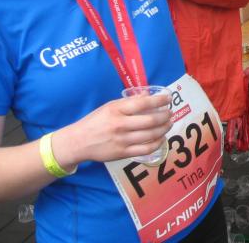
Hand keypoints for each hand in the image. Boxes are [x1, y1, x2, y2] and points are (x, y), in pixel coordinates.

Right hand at [56, 94, 171, 165]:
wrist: (78, 142)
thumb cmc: (95, 121)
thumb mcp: (109, 106)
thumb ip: (129, 102)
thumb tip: (148, 95)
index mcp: (116, 110)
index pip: (143, 103)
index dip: (159, 100)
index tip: (168, 98)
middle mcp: (120, 125)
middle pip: (150, 120)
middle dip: (165, 116)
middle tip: (170, 113)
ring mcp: (122, 140)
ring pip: (150, 135)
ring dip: (164, 128)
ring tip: (168, 124)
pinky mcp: (122, 153)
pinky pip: (146, 149)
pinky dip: (157, 143)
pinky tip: (161, 138)